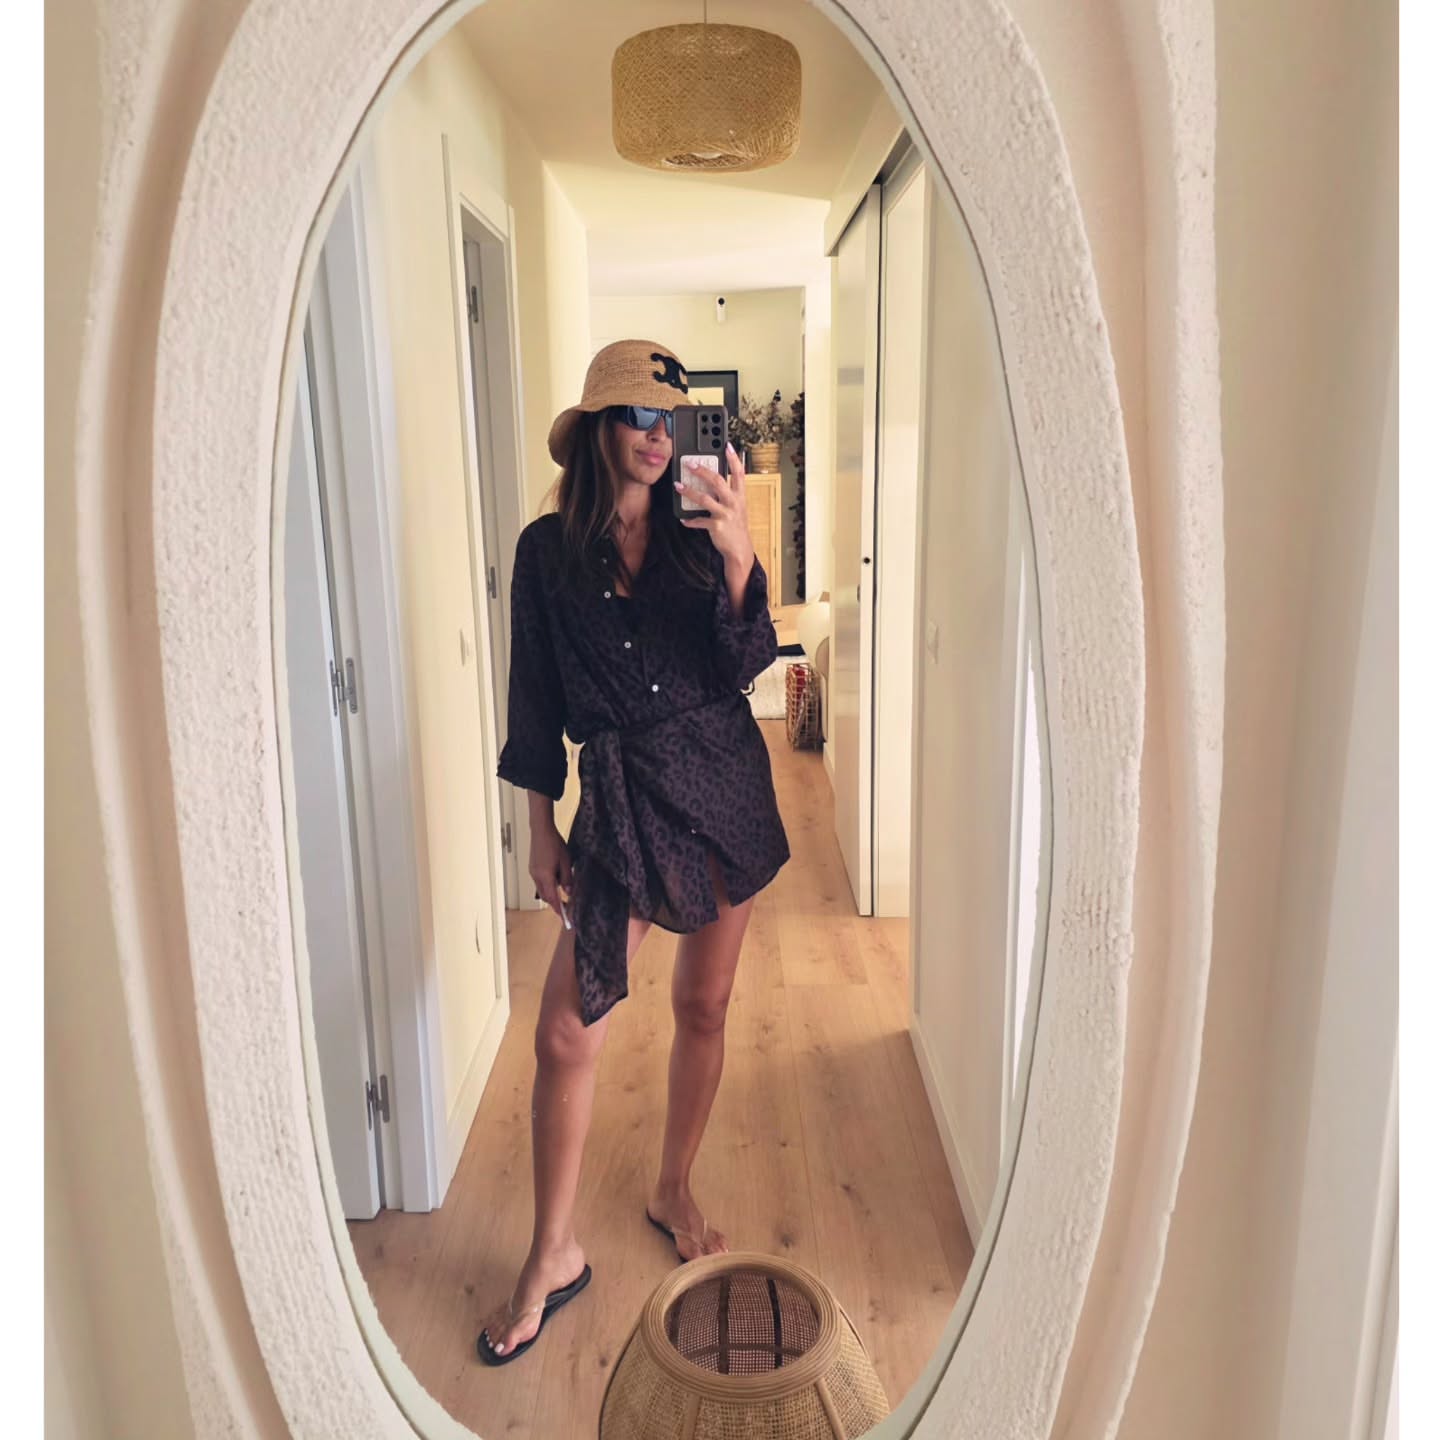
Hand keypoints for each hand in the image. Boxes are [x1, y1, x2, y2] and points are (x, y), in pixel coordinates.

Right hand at [529, 820, 572, 920]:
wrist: (541, 830)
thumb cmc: (554, 843)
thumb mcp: (566, 861)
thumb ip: (567, 878)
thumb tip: (569, 891)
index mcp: (545, 876)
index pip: (552, 898)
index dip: (558, 909)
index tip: (565, 917)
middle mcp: (536, 876)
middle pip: (545, 896)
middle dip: (555, 902)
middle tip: (567, 905)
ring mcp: (533, 872)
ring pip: (542, 889)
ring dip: (552, 893)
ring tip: (564, 889)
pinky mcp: (532, 868)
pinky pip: (540, 882)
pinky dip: (548, 885)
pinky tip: (556, 878)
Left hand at [674, 443, 754, 574]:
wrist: (740, 549)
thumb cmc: (736, 525)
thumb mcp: (737, 506)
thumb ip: (729, 493)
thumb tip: (713, 478)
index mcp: (740, 495)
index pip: (739, 473)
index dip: (733, 458)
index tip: (726, 445)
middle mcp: (733, 502)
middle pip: (717, 481)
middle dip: (702, 471)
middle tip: (690, 464)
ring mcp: (725, 514)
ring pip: (704, 499)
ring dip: (689, 491)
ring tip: (678, 486)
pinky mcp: (716, 526)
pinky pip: (699, 521)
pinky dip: (690, 520)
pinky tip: (683, 519)